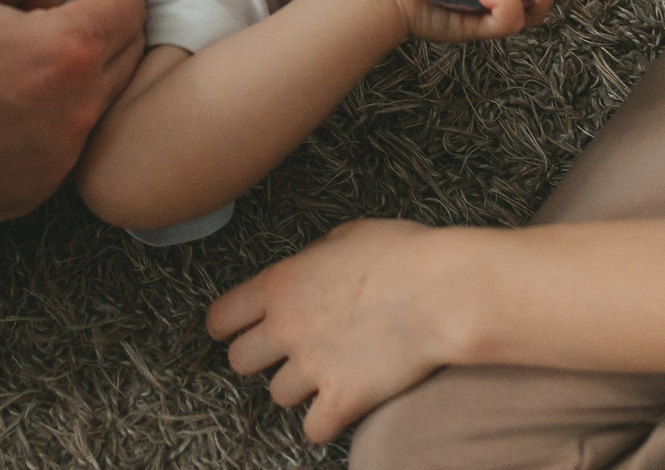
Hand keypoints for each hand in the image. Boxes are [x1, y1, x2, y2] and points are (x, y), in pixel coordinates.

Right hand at [0, 0, 150, 233]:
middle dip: (107, 26)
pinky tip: (3, 106)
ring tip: (25, 60)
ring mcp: (57, 162)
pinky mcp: (32, 195)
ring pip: (98, 105)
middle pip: (127, 57)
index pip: (129, 8)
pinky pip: (63, 145)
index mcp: (65, 53)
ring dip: (80, 76)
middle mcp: (75, 113)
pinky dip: (51, 119)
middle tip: (65, 11)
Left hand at [210, 219, 476, 441]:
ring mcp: (312, 366)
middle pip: (240, 361)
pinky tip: (341, 408)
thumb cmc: (403, 254)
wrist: (441, 291)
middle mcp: (286, 328)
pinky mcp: (342, 399)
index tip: (233, 330)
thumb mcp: (349, 234)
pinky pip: (313, 430)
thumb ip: (316, 254)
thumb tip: (312, 263)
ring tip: (325, 375)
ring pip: (278, 395)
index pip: (222, 317)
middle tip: (287, 353)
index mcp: (281, 284)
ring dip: (298, 389)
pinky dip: (325, 424)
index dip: (227, 326)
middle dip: (261, 359)